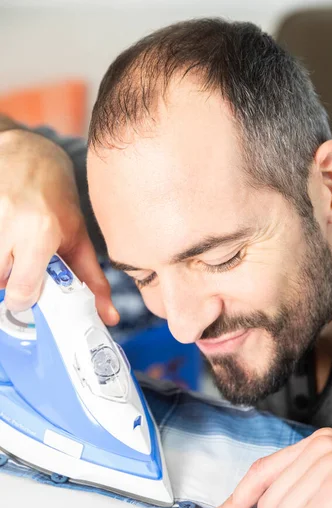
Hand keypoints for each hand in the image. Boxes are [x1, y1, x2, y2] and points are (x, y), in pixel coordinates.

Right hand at [0, 129, 118, 324]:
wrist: (27, 155)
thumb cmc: (55, 199)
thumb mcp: (78, 238)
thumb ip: (92, 281)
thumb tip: (109, 318)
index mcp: (40, 232)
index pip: (22, 291)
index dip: (25, 301)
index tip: (29, 296)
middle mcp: (9, 223)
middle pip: (0, 282)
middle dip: (9, 282)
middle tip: (21, 268)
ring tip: (12, 251)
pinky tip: (4, 239)